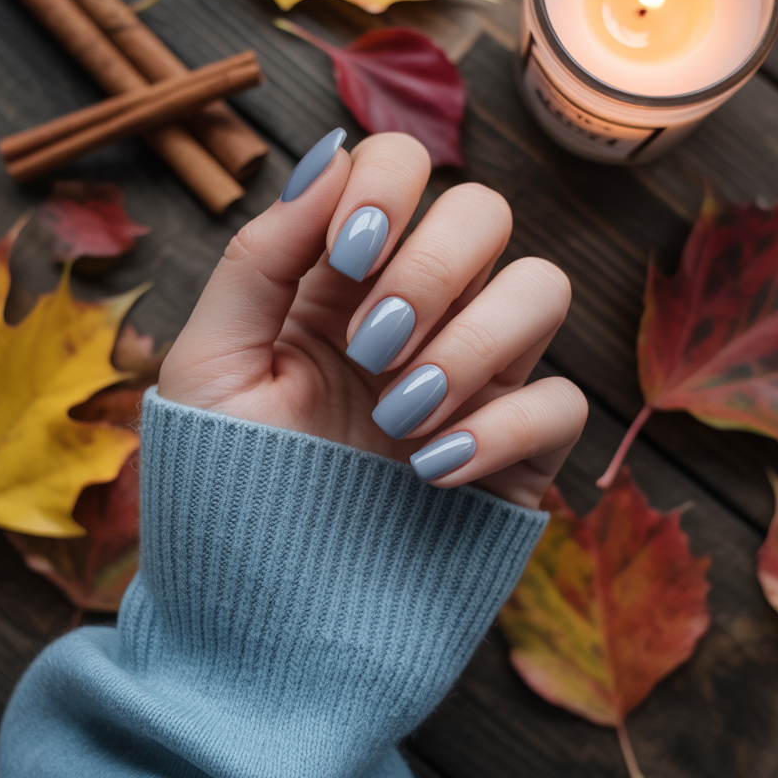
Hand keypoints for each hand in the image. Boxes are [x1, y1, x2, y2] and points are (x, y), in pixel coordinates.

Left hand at [158, 130, 586, 508]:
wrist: (263, 626)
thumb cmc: (223, 491)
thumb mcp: (212, 365)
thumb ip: (260, 255)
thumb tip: (331, 150)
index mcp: (341, 279)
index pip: (404, 166)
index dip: (388, 185)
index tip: (347, 254)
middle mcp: (419, 313)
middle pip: (486, 212)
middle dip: (433, 268)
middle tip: (371, 349)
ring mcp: (476, 378)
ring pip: (543, 288)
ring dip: (472, 343)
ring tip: (398, 416)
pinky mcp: (520, 452)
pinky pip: (564, 401)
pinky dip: (503, 428)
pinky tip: (429, 473)